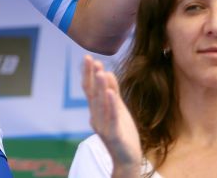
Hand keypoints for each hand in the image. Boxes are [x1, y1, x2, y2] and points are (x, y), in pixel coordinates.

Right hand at [82, 55, 141, 176]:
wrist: (127, 159)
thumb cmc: (123, 133)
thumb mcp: (118, 108)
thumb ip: (113, 92)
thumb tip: (107, 72)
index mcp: (97, 110)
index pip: (90, 89)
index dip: (89, 74)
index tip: (88, 57)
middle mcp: (96, 117)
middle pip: (92, 94)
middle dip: (91, 76)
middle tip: (90, 59)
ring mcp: (103, 126)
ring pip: (100, 104)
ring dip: (100, 88)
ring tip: (100, 72)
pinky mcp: (113, 135)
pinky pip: (111, 118)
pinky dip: (110, 105)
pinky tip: (111, 94)